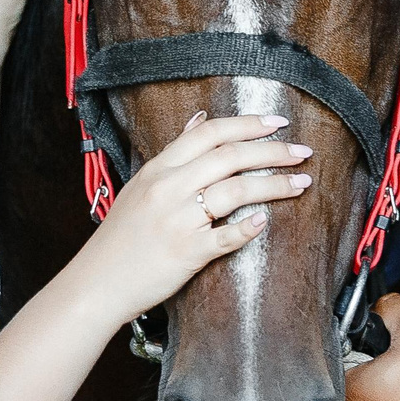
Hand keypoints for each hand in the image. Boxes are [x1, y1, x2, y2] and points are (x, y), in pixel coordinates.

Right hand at [69, 112, 315, 324]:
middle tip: (301, 152)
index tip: (277, 122)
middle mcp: (168, 189)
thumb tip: (200, 118)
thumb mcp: (141, 183)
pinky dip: (247, 228)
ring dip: (275, 185)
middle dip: (272, 151)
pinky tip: (266, 221)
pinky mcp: (186, 253)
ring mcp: (177, 220)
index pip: (209, 133)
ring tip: (301, 183)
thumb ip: (174, 153)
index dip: (247, 124)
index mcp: (158, 169)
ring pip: (235, 191)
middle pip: (230, 157)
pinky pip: (224, 237)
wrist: (97, 282)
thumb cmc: (122, 236)